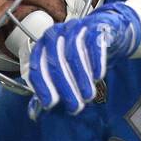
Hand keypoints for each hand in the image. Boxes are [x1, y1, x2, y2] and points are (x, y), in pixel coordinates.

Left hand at [25, 3, 140, 117]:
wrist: (106, 30)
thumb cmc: (82, 53)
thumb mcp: (64, 70)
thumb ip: (49, 88)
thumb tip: (34, 113)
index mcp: (43, 45)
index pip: (36, 65)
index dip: (42, 86)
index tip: (50, 104)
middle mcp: (56, 34)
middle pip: (55, 61)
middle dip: (65, 87)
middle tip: (74, 107)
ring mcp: (76, 28)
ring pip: (74, 52)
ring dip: (81, 77)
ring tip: (88, 96)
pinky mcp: (96, 26)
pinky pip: (94, 42)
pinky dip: (96, 60)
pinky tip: (98, 76)